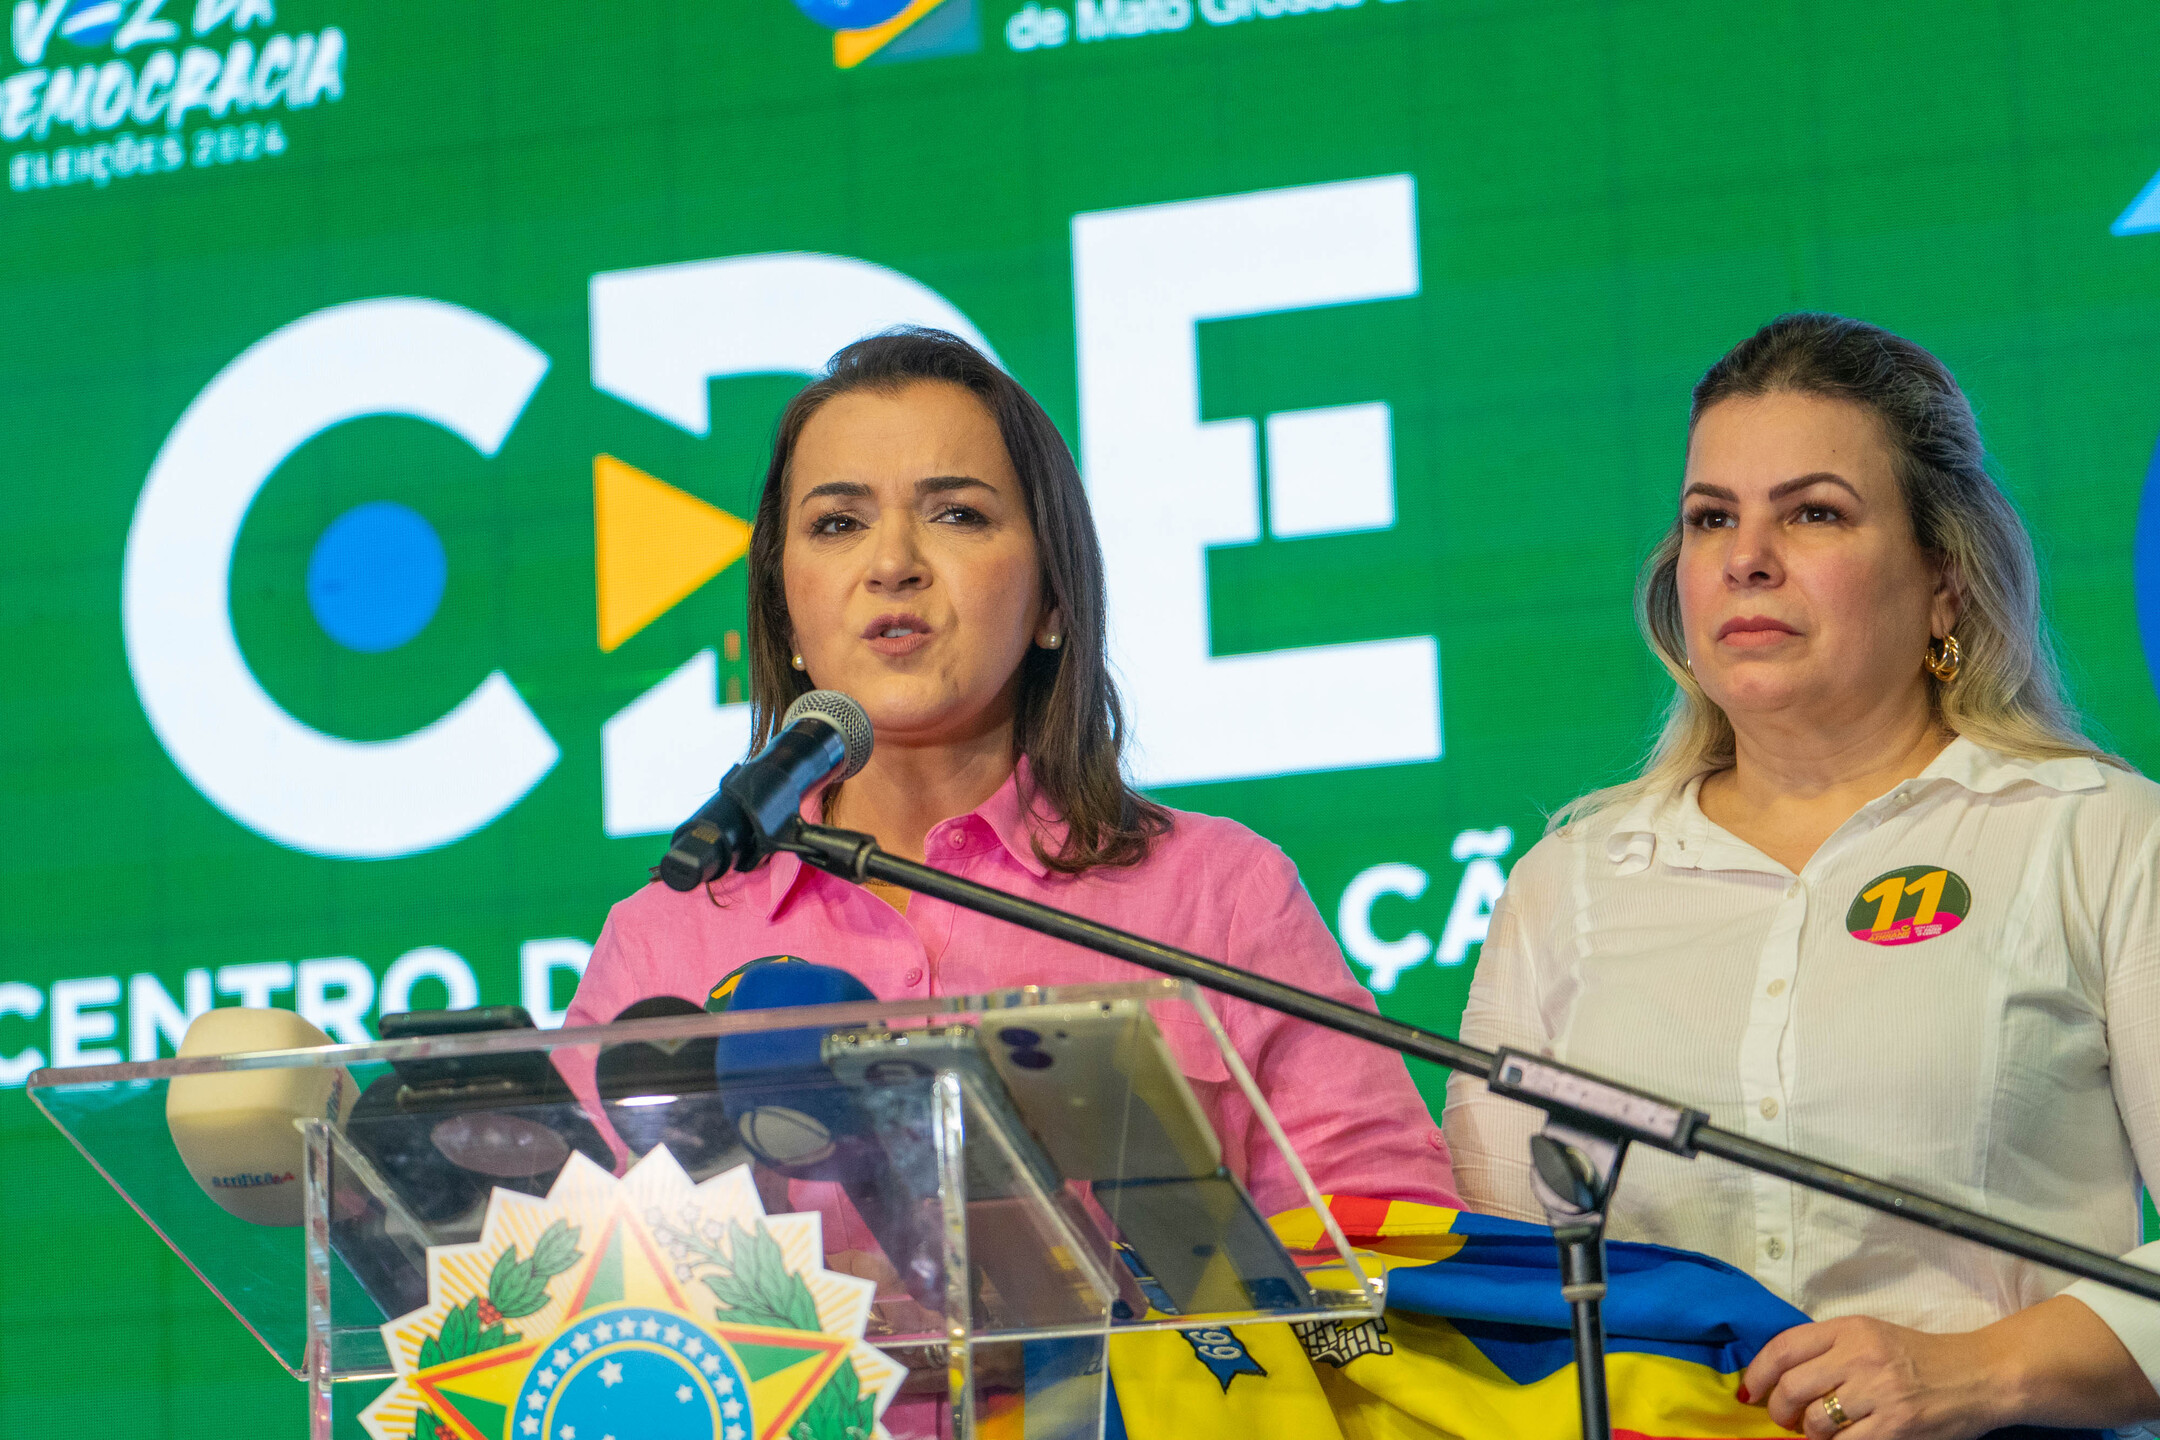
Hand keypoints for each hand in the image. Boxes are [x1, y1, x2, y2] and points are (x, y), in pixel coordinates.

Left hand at [1740, 1315, 2005, 1439]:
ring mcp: (1880, 1393)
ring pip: (1815, 1421)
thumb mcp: (1869, 1335)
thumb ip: (1828, 1349)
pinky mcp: (1898, 1426)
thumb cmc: (1918, 1357)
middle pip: (1792, 1387)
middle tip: (1783, 1420)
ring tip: (1817, 1432)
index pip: (1784, 1348)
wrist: (1979, 1375)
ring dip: (1808, 1433)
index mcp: (1849, 1329)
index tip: (1750, 1391)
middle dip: (1779, 1410)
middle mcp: (1861, 1356)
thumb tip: (1777, 1378)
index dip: (1758, 1373)